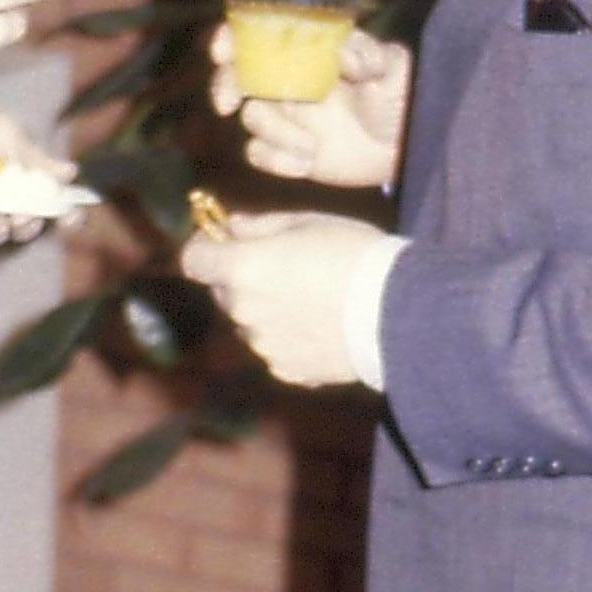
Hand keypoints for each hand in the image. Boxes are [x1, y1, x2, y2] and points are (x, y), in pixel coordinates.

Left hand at [182, 208, 389, 388]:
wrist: (398, 312)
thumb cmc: (355, 255)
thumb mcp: (308, 222)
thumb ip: (260, 225)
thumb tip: (231, 226)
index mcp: (242, 268)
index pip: (193, 259)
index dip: (206, 248)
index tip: (224, 242)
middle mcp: (244, 310)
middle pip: (224, 292)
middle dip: (242, 279)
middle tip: (285, 268)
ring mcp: (263, 345)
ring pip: (250, 323)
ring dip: (267, 311)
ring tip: (312, 300)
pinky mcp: (286, 370)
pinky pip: (275, 350)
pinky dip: (288, 339)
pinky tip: (321, 326)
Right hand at [209, 22, 410, 190]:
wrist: (405, 148)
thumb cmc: (400, 98)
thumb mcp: (395, 69)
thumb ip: (371, 54)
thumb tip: (342, 55)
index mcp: (310, 50)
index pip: (261, 32)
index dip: (233, 37)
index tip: (224, 53)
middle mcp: (290, 79)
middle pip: (238, 73)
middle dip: (225, 85)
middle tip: (227, 104)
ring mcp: (286, 115)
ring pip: (252, 118)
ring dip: (275, 134)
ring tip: (312, 148)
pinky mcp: (286, 149)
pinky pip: (259, 153)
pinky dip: (277, 160)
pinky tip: (307, 164)